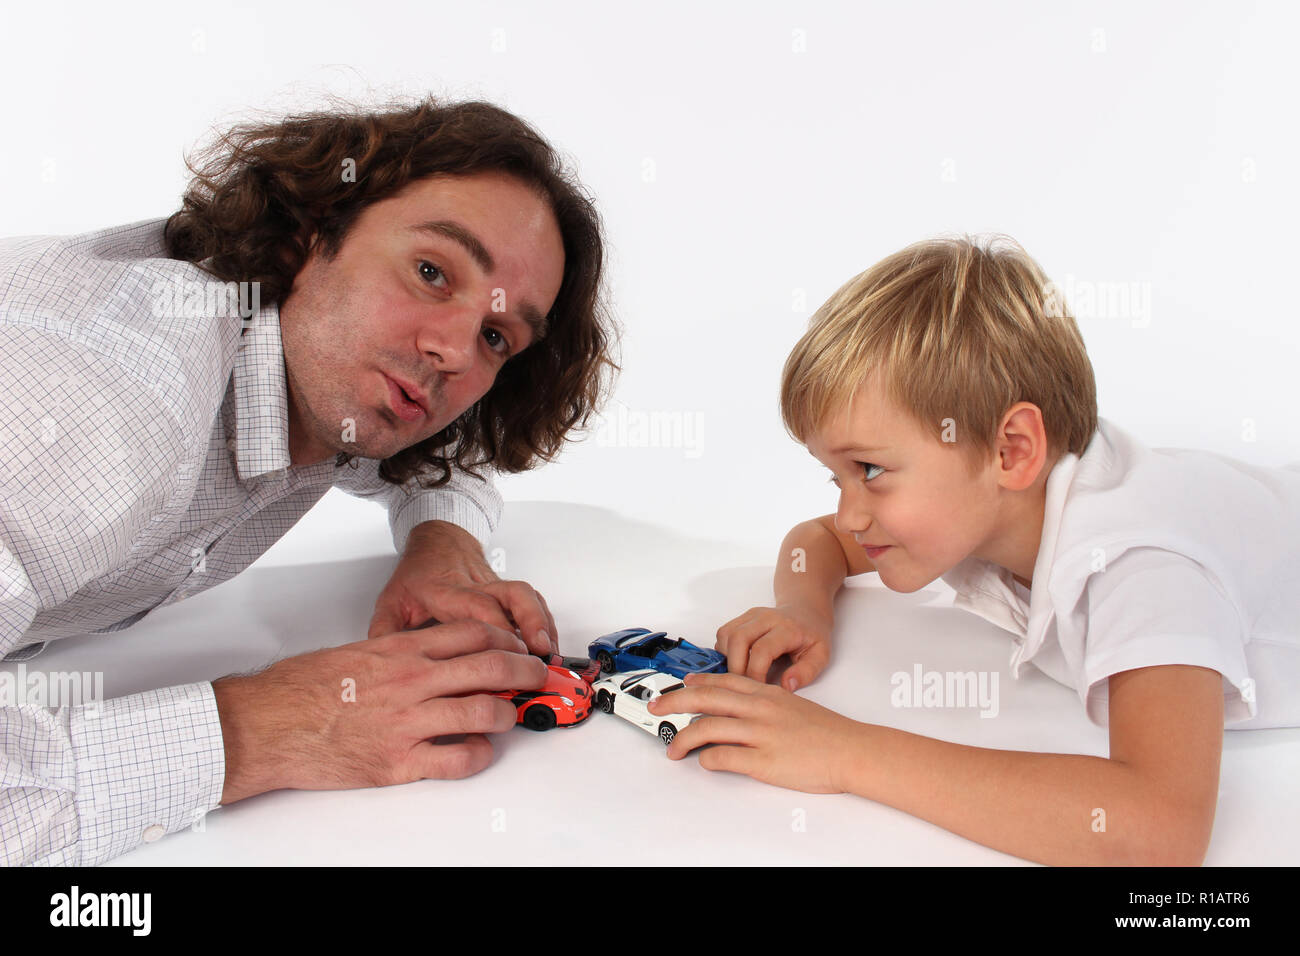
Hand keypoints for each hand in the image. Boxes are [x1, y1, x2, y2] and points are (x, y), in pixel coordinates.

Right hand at [212, 620, 549, 802]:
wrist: (265, 725)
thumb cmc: (299, 689)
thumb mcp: (356, 653)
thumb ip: (397, 653)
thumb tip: (430, 656)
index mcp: (400, 651)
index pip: (472, 633)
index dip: (507, 638)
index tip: (520, 646)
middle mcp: (410, 681)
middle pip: (490, 666)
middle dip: (525, 671)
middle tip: (538, 676)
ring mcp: (406, 722)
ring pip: (483, 711)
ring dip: (508, 713)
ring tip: (513, 715)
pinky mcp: (397, 762)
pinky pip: (457, 758)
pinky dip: (479, 755)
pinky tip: (481, 751)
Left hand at [367, 520, 556, 654]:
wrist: (437, 541)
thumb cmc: (417, 574)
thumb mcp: (391, 601)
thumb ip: (384, 632)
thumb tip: (381, 668)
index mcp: (447, 590)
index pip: (476, 606)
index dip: (495, 630)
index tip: (507, 654)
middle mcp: (477, 585)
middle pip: (512, 597)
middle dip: (530, 627)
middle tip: (539, 656)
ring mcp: (496, 586)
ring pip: (527, 597)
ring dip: (543, 625)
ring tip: (551, 656)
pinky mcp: (509, 591)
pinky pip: (534, 602)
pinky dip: (546, 624)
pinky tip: (551, 646)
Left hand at [648, 672, 865, 793]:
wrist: (852, 750)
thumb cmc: (828, 732)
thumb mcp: (793, 705)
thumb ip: (767, 704)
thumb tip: (743, 711)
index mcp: (766, 693)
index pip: (722, 682)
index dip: (697, 683)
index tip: (682, 686)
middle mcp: (758, 708)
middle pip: (705, 699)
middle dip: (674, 702)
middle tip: (656, 709)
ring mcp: (759, 733)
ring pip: (707, 728)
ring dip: (683, 739)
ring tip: (673, 749)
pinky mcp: (762, 760)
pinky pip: (723, 757)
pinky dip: (707, 759)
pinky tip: (704, 762)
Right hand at [716, 604, 831, 690]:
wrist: (806, 611)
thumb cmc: (812, 636)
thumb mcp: (820, 656)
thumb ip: (805, 673)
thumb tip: (786, 687)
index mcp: (787, 628)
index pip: (762, 650)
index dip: (755, 673)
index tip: (758, 689)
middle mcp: (767, 617)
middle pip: (738, 639)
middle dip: (735, 667)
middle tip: (743, 684)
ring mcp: (752, 615)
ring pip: (726, 635)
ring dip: (727, 658)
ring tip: (740, 674)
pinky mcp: (742, 617)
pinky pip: (724, 633)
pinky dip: (724, 651)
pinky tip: (737, 662)